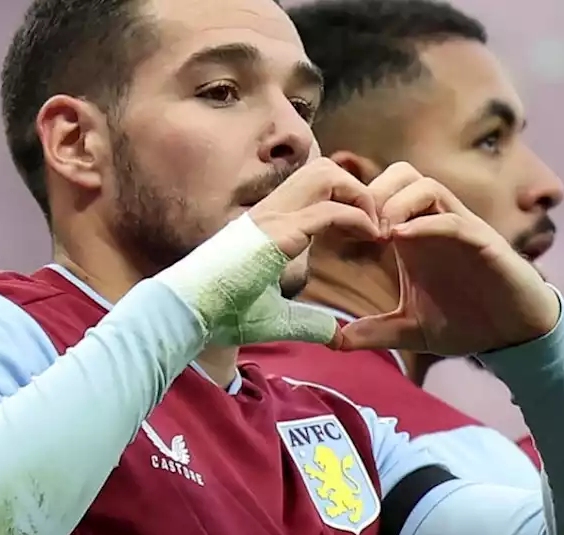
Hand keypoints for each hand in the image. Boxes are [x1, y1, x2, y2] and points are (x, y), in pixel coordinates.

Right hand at [156, 158, 381, 346]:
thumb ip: (308, 322)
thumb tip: (335, 336)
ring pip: (327, 175)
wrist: (187, 315)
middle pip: (323, 169)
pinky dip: (357, 217)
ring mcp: (272, 217)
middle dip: (357, 188)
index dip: (346, 200)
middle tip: (376, 222)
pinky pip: (328, 210)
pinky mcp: (277, 233)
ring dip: (359, 195)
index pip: (313, 189)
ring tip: (375, 225)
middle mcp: (270, 211)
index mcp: (267, 224)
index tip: (368, 231)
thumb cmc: (220, 315)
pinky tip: (371, 236)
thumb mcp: (276, 318)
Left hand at [335, 162, 559, 354]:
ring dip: (397, 201)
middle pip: (401, 175)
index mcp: (414, 235)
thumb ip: (375, 331)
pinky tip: (400, 239)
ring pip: (426, 185)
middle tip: (355, 226)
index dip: (354, 204)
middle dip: (373, 192)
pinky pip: (453, 219)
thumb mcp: (411, 330)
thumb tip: (335, 341)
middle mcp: (435, 223)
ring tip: (378, 232)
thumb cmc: (467, 323)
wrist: (514, 335)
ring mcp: (460, 228)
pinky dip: (426, 223)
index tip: (332, 232)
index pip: (382, 194)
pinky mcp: (484, 241)